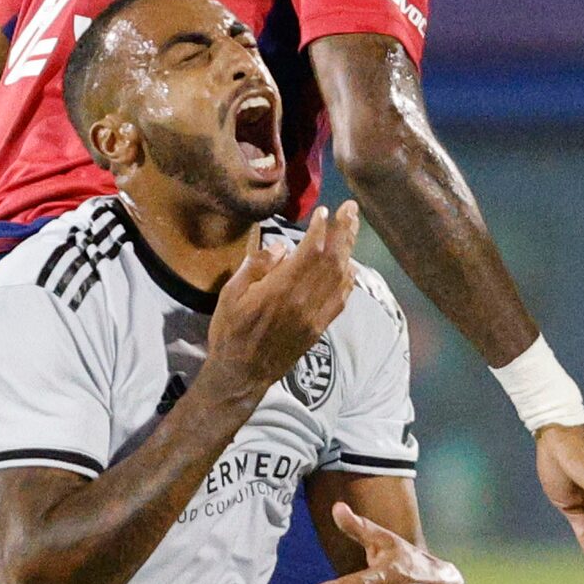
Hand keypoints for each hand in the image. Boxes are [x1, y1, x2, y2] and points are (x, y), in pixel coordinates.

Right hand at [201, 204, 359, 397]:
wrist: (242, 374)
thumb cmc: (230, 331)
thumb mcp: (231, 294)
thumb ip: (256, 267)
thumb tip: (282, 246)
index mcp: (279, 290)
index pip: (309, 252)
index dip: (320, 229)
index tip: (325, 211)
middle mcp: (303, 301)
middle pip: (332, 260)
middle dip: (344, 232)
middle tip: (352, 209)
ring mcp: (315, 316)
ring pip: (341, 278)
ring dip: (349, 250)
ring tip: (352, 228)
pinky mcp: (319, 328)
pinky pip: (341, 299)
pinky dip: (349, 278)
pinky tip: (349, 264)